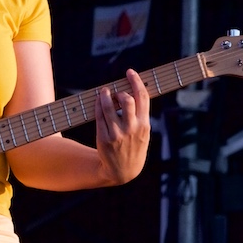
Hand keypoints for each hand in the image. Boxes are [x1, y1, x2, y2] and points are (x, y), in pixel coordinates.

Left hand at [95, 69, 150, 184]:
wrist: (123, 171)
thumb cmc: (134, 146)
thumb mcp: (143, 133)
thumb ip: (140, 114)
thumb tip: (132, 91)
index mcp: (144, 125)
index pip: (142, 97)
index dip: (136, 81)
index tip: (130, 72)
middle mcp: (131, 128)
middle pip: (126, 99)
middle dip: (120, 91)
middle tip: (116, 91)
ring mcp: (117, 133)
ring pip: (108, 106)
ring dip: (105, 95)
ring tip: (104, 92)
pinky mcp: (104, 137)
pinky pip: (99, 116)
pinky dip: (98, 105)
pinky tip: (99, 101)